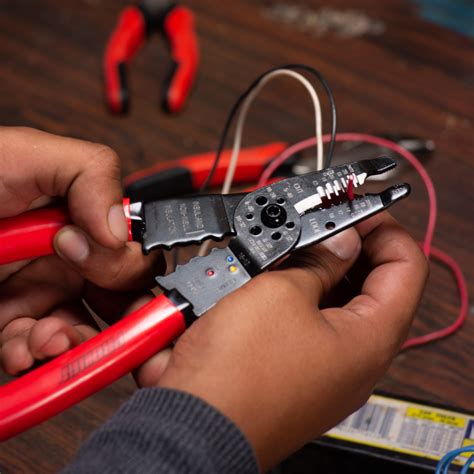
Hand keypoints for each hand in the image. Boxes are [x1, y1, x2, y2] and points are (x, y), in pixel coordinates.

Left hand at [0, 127, 159, 374]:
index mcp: (84, 226)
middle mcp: (69, 264)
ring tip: (44, 338)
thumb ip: (91, 174)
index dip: (126, 269)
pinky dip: (31, 358)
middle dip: (114, 320)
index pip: (133, 255)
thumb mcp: (27, 155)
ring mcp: (39, 296)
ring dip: (71, 344)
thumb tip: (120, 229)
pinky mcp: (9, 323)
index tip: (91, 264)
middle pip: (118, 303)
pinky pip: (35, 352)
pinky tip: (18, 348)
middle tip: (87, 313)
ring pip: (82, 336)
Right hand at [134, 212, 427, 470]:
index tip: (356, 211)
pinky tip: (275, 278)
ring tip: (294, 249)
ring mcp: (325, 366)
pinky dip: (300, 295)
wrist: (193, 420)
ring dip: (321, 271)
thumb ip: (319, 261)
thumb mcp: (280, 293)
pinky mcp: (296, 369)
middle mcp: (355, 359)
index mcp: (369, 340)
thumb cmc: (235, 373)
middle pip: (376, 286)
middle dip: (351, 248)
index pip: (406, 267)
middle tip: (322, 225)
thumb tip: (338, 242)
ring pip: (340, 304)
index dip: (383, 230)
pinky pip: (312, 323)